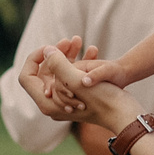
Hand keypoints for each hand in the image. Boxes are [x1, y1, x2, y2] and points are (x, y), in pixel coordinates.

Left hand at [20, 44, 139, 131]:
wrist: (126, 113)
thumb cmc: (103, 99)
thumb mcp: (78, 79)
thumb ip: (58, 63)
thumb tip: (46, 52)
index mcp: (47, 103)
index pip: (26, 77)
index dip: (34, 59)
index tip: (49, 49)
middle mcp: (53, 104)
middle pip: (43, 72)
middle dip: (55, 53)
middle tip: (69, 41)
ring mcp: (64, 101)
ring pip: (59, 72)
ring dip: (68, 54)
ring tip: (79, 41)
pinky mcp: (76, 97)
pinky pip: (71, 76)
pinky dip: (78, 62)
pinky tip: (92, 50)